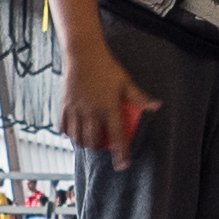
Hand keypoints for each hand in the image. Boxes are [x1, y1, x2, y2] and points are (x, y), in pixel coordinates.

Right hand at [59, 40, 149, 163]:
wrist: (83, 53)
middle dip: (98, 150)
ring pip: (77, 137)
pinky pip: (63, 127)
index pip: (116, 136)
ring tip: (89, 141)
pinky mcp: (64, 105)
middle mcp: (91, 111)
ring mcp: (75, 109)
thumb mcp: (125, 82)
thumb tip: (156, 106)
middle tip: (103, 148)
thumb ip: (139, 97)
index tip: (122, 165)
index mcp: (108, 107)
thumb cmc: (106, 67)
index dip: (120, 153)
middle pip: (93, 141)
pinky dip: (69, 133)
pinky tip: (74, 132)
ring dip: (84, 143)